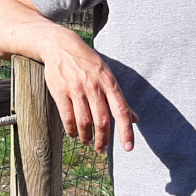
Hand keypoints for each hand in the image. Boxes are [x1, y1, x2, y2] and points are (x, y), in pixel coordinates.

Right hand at [41, 38, 138, 153]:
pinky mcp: (60, 91)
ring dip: (86, 137)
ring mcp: (76, 89)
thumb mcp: (107, 76)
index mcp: (109, 82)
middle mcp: (94, 86)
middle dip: (103, 140)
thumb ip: (119, 99)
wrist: (61, 46)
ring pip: (84, 122)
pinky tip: (74, 133)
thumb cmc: (88, 63)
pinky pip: (67, 117)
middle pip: (102, 121)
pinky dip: (72, 130)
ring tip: (87, 141)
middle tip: (101, 150)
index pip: (121, 111)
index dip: (126, 131)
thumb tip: (135, 119)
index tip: (128, 148)